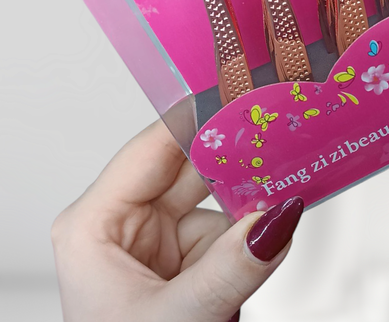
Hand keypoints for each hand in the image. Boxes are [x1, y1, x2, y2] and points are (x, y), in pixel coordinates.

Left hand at [52, 120, 302, 321]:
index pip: (153, 147)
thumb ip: (231, 269)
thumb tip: (278, 219)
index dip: (198, 117)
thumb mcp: (176, 320)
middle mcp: (120, 223)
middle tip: (279, 131)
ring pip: (212, 195)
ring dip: (250, 193)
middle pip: (186, 166)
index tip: (241, 94)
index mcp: (94, 224)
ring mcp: (153, 240)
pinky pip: (225, 227)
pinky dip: (251, 227)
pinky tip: (272, 227)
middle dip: (235, 153)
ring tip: (288, 177)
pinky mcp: (181, 259)